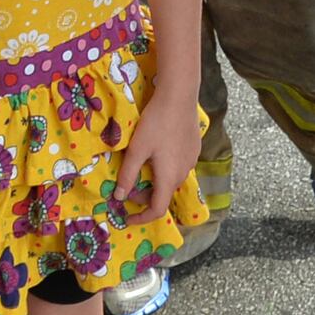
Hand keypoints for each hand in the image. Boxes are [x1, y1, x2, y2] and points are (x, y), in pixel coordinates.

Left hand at [114, 79, 207, 225]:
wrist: (179, 97)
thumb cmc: (156, 123)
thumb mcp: (136, 149)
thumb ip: (128, 175)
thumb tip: (120, 197)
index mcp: (168, 177)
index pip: (157, 209)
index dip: (141, 217)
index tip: (128, 218)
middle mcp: (183, 173)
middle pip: (164, 194)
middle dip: (144, 197)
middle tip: (127, 187)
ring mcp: (191, 161)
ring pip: (171, 180)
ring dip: (155, 182)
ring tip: (140, 168)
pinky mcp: (194, 148)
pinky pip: (178, 167)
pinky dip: (164, 170)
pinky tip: (156, 153)